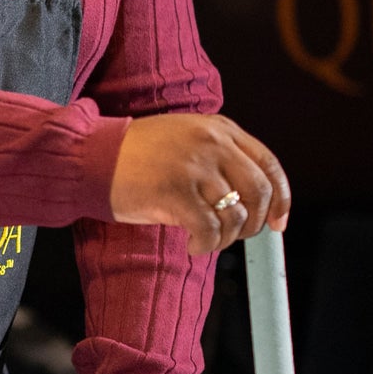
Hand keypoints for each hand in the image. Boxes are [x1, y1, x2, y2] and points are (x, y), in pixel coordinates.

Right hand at [109, 113, 290, 254]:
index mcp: (218, 128)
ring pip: (237, 215)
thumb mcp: (184, 141)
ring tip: (206, 240)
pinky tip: (192, 245)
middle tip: (238, 236)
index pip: (268, 164)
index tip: (279, 222)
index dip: (282, 198)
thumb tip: (249, 202)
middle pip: (260, 192)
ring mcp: (195, 166)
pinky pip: (210, 230)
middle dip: (256, 223)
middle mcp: (212, 143)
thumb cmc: (133, 156)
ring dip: (226, 238)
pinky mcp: (176, 191)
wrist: (91, 157)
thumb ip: (218, 158)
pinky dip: (207, 245)